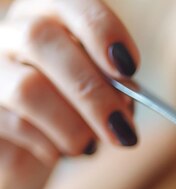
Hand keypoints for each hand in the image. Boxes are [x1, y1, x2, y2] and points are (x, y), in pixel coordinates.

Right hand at [0, 0, 139, 165]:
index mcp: (48, 15)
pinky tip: (58, 152)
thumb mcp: (101, 96)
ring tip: (89, 147)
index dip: (101, 30)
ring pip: (26, 88)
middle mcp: (10, 32)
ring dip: (71, 125)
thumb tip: (124, 93)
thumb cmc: (75, 114)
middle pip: (40, 38)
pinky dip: (48, 144)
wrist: (29, 152)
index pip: (69, 1)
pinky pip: (14, 123)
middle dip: (91, 90)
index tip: (128, 68)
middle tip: (122, 128)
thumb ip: (113, 87)